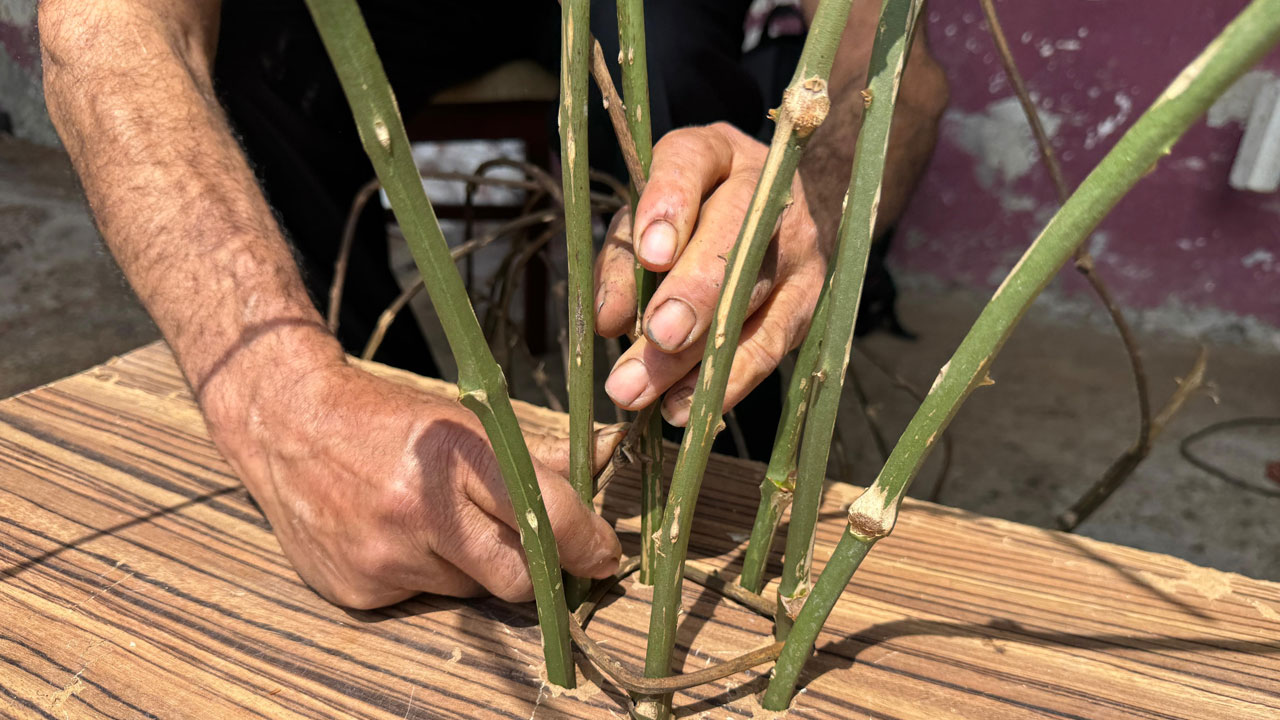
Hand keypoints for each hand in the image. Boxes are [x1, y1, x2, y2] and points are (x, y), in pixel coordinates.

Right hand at [203, 349, 623, 609]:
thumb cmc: (388, 419)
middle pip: (518, 578)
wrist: (286, 425)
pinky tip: (400, 538)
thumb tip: (609, 452)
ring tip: (442, 523)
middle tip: (536, 548)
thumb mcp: (466, 420)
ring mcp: (385, 557)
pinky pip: (421, 599)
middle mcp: (420, 512)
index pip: (545, 517)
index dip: (587, 543)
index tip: (605, 554)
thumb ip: (538, 452)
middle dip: (538, 570)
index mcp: (455, 458)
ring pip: (470, 590)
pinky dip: (426, 575)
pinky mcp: (357, 591)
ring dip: (474, 565)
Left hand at [594, 122, 827, 425]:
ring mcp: (798, 247)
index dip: (671, 206)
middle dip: (695, 292)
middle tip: (658, 335)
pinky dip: (725, 383)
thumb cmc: (686, 216)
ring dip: (692, 354)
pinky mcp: (809, 300)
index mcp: (715, 152)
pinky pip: (769, 345)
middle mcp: (767, 192)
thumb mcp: (643, 219)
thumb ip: (621, 259)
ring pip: (748, 302)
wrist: (772, 214)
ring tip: (639, 391)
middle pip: (734, 239)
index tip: (650, 254)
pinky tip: (681, 409)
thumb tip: (610, 322)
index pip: (690, 164)